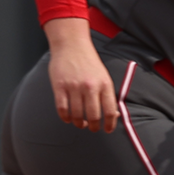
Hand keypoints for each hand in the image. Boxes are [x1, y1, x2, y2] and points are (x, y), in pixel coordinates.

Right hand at [44, 17, 118, 132]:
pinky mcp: (59, 86)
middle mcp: (90, 86)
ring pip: (76, 115)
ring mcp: (74, 87)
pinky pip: (62, 109)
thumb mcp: (104, 76)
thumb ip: (108, 95)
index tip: (107, 129)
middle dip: (93, 127)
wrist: (72, 45)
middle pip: (93, 116)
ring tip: (80, 123)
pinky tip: (68, 118)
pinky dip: (65, 117)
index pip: (110, 111)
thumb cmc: (89, 62)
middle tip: (92, 128)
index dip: (110, 124)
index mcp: (104, 84)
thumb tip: (114, 115)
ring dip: (78, 123)